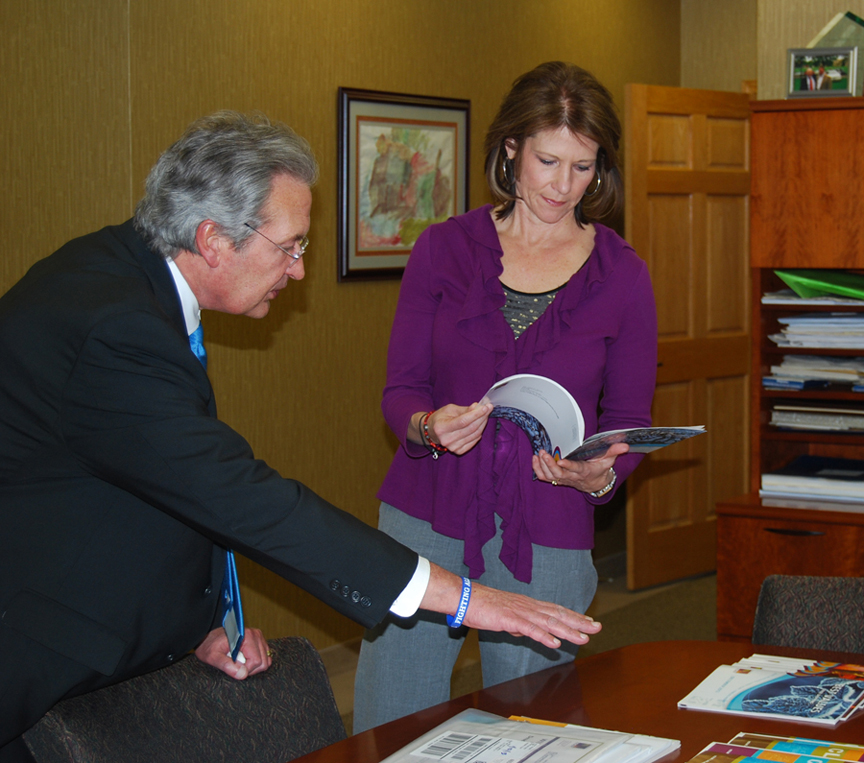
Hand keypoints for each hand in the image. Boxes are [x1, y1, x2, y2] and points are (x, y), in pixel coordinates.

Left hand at [193, 627, 271, 679]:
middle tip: (236, 667)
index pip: (256, 661)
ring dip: (254, 666)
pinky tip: (244, 660)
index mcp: (247, 636)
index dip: (246, 670)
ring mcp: (259, 637)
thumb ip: (226, 666)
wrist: (208, 637)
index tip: (235, 669)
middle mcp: (256, 634)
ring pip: (266, 660)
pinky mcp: (259, 640)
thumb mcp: (213, 657)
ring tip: (239, 663)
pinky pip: (265, 656)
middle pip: (264, 661)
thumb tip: (243, 674)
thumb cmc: (209, 646)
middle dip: (251, 669)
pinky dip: (256, 662)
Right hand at [418, 402, 492, 454]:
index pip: (463, 421)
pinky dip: (479, 432)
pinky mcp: (458, 451)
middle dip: (482, 417)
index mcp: (442, 427)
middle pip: (470, 428)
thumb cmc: (440, 418)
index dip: (476, 414)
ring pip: (474, 434)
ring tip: (484, 415)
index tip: (485, 407)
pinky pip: (474, 441)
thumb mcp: (449, 409)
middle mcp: (447, 439)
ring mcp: (452, 447)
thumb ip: (464, 410)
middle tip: (488, 408)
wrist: (432, 432)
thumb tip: (477, 407)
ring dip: (482, 424)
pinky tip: (479, 426)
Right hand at [420, 564, 600, 649]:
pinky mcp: (510, 619)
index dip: (573, 616)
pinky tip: (555, 644)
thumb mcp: (503, 616)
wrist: (464, 598)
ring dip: (567, 630)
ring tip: (583, 638)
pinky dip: (544, 636)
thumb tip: (524, 631)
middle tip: (597, 628)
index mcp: (527, 605)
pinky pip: (530, 629)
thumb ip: (516, 623)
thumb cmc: (481, 606)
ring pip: (548, 622)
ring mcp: (520, 612)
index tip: (589, 622)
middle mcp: (528, 606)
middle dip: (578, 622)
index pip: (555, 610)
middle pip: (558, 614)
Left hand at [532, 442, 627, 492]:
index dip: (569, 466)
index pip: (577, 469)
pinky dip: (537, 470)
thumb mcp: (609, 460)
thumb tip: (625, 445)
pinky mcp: (558, 480)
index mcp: (585, 471)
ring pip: (550, 477)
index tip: (561, 461)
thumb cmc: (601, 468)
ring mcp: (564, 479)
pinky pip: (545, 478)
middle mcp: (573, 477)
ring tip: (538, 454)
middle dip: (550, 464)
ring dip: (542, 466)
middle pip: (559, 474)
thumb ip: (614, 451)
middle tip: (543, 453)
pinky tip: (534, 459)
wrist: (596, 484)